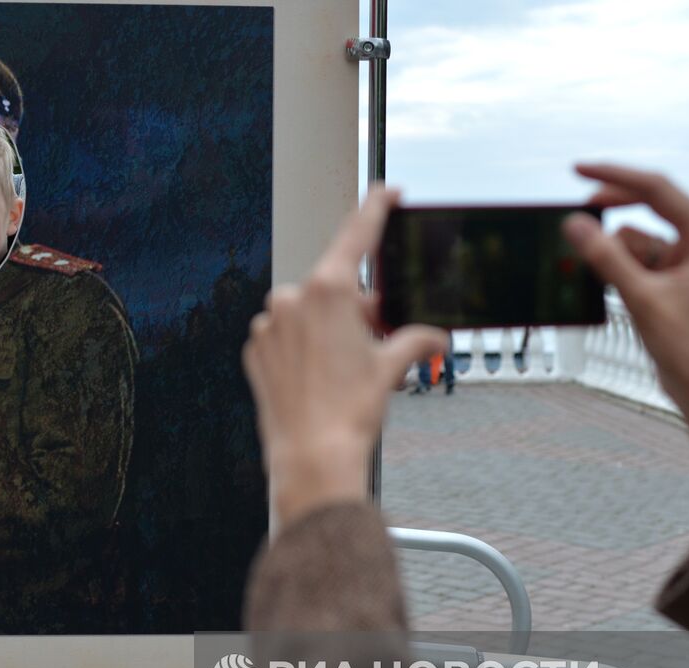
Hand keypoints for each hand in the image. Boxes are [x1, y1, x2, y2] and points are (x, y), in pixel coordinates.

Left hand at [242, 186, 446, 527]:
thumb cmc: (348, 412)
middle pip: (334, 288)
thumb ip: (415, 339)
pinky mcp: (254, 350)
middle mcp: (292, 299)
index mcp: (328, 291)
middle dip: (356, 309)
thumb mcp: (391, 367)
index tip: (386, 191)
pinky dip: (302, 349)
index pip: (357, 234)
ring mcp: (268, 325)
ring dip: (328, 331)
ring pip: (307, 314)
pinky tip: (316, 378)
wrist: (311, 455)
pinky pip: (284, 337)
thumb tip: (434, 337)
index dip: (375, 208)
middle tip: (373, 342)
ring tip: (341, 371)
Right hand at [563, 164, 688, 413]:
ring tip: (618, 288)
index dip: (614, 177)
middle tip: (576, 218)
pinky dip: (621, 268)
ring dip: (617, 255)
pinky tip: (616, 290)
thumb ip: (606, 257)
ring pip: (638, 237)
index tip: (577, 170)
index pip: (656, 188)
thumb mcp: (640, 298)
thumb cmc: (688, 346)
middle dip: (612, 214)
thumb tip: (575, 224)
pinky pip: (639, 258)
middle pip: (647, 206)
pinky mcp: (677, 276)